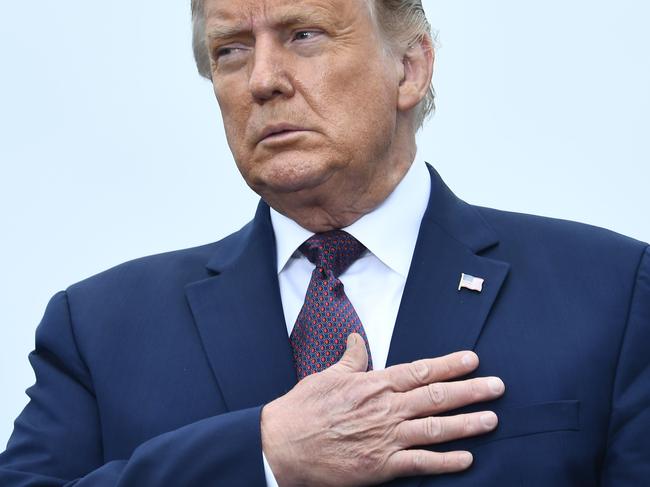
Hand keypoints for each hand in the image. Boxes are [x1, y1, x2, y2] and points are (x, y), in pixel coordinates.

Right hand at [261, 334, 504, 486]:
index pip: (420, 371)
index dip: (449, 365)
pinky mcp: (380, 466)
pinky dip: (445, 462)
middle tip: (498, 387)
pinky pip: (420, 463)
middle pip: (436, 397)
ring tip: (492, 419)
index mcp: (374, 384)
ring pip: (435, 428)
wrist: (282, 444)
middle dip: (471, 391)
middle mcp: (386, 408)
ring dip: (467, 424)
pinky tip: (467, 459)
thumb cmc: (303, 409)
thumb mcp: (327, 375)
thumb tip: (359, 339)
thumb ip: (351, 359)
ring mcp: (385, 438)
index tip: (472, 360)